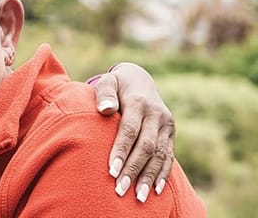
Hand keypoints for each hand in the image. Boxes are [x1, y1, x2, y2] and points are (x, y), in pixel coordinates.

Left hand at [89, 62, 175, 202]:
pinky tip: (155, 190)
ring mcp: (167, 125)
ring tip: (138, 197)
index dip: (121, 151)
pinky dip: (162, 174)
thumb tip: (105, 109)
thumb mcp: (108, 82)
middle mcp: (157, 115)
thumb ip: (104, 93)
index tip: (111, 171)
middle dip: (133, 170)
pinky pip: (169, 156)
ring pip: (160, 155)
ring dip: (149, 177)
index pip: (130, 131)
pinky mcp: (171, 133)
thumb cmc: (116, 85)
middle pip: (146, 146)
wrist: (140, 79)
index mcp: (139, 102)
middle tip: (120, 190)